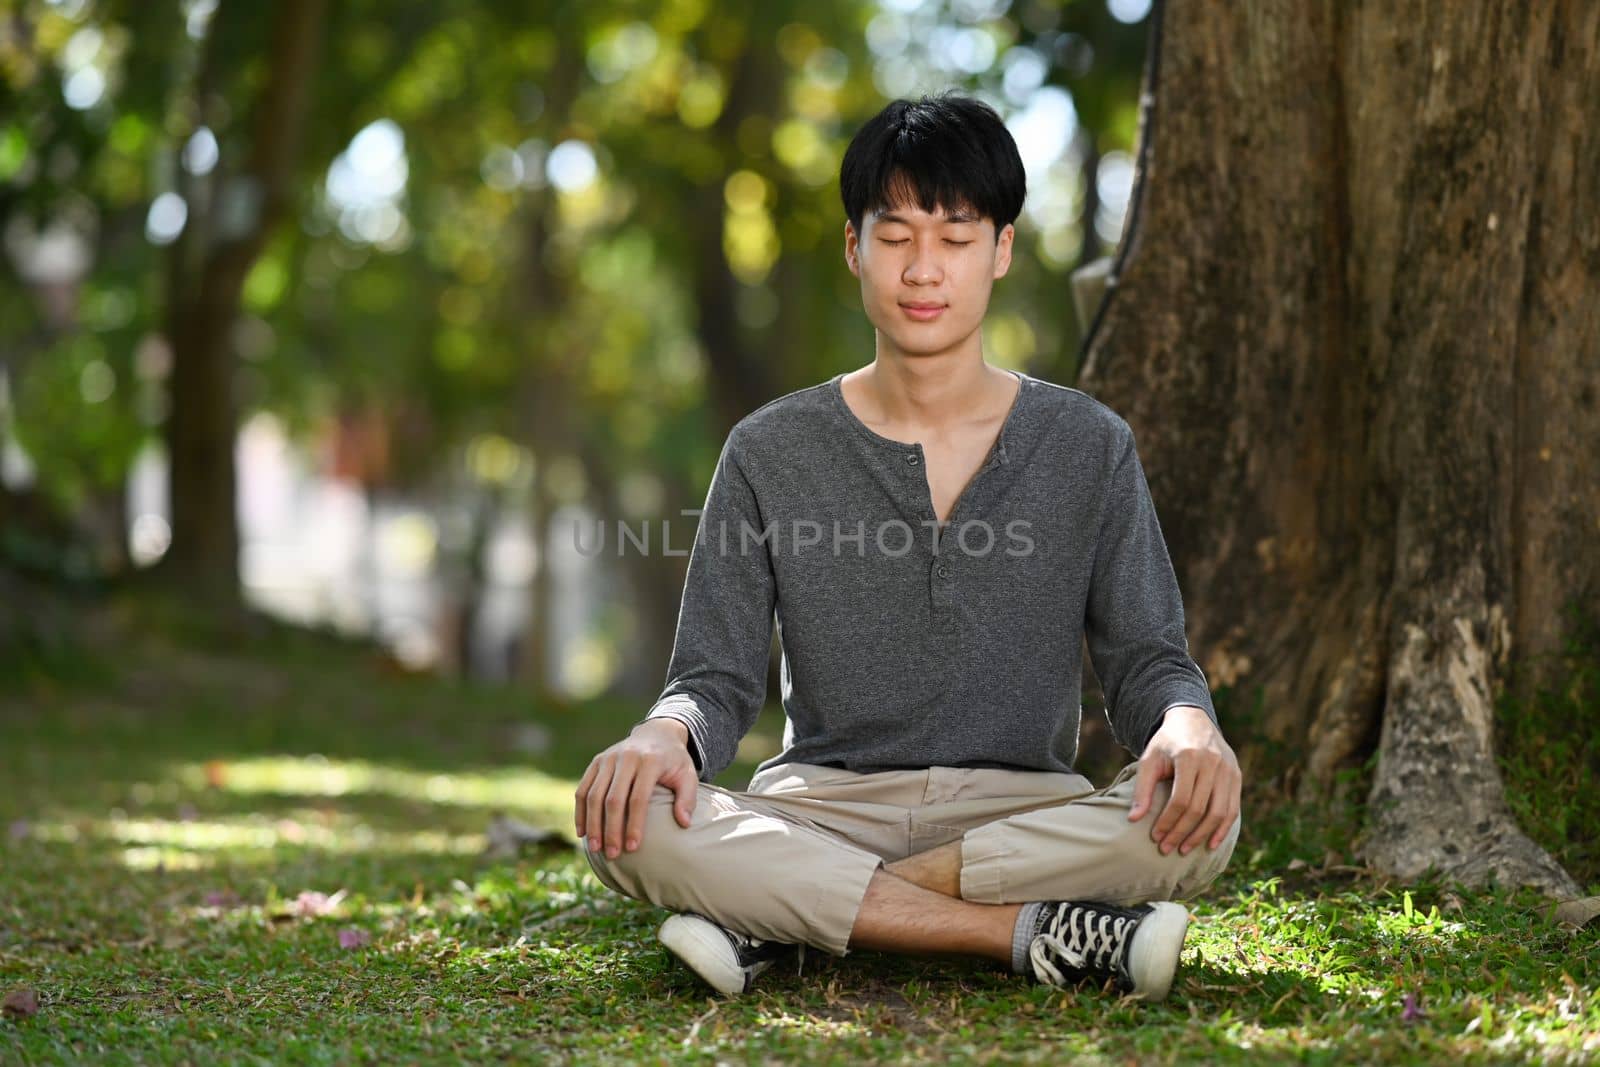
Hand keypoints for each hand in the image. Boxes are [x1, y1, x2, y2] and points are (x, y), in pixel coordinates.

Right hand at [574, 718, 696, 859]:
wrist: (657, 734)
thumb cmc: (674, 761)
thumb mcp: (688, 775)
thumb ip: (688, 798)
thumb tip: (684, 823)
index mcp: (650, 761)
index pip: (638, 798)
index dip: (634, 825)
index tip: (633, 848)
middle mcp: (626, 757)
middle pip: (613, 799)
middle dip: (611, 829)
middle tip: (612, 854)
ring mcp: (608, 758)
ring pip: (594, 795)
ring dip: (593, 824)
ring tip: (596, 849)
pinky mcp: (596, 762)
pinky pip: (583, 789)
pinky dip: (581, 812)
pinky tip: (582, 833)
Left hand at [1128, 705, 1240, 855]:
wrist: (1192, 721)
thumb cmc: (1166, 743)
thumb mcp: (1150, 759)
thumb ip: (1142, 788)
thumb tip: (1133, 820)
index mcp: (1189, 756)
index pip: (1180, 799)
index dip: (1168, 822)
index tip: (1155, 837)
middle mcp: (1212, 762)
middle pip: (1199, 808)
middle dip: (1181, 832)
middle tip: (1166, 849)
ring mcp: (1228, 770)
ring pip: (1219, 812)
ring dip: (1202, 836)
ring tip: (1184, 850)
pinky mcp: (1236, 776)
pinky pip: (1233, 809)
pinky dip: (1222, 829)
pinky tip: (1210, 844)